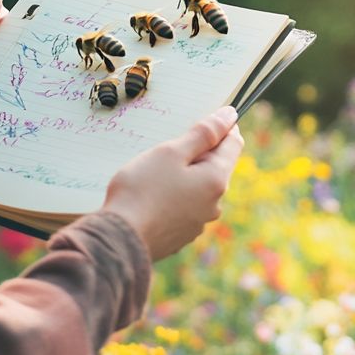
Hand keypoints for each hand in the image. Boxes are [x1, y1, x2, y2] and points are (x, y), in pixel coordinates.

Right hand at [102, 106, 243, 260]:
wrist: (121, 238)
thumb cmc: (143, 190)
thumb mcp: (171, 152)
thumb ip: (203, 134)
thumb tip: (229, 116)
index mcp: (216, 180)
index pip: (233, 143)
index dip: (221, 126)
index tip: (201, 118)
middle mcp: (214, 204)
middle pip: (215, 166)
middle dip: (199, 152)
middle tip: (168, 145)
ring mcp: (199, 222)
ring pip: (198, 187)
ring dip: (185, 174)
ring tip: (155, 171)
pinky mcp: (182, 234)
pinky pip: (184, 206)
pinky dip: (174, 195)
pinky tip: (152, 194)